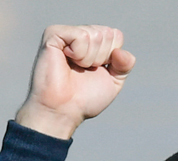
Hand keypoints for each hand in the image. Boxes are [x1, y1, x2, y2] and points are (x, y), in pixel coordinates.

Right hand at [14, 25, 135, 138]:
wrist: (64, 110)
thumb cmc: (84, 99)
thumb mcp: (113, 81)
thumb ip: (124, 65)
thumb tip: (120, 51)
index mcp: (94, 43)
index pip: (116, 35)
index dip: (112, 57)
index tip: (97, 70)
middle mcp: (80, 34)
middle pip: (107, 33)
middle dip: (101, 58)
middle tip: (84, 71)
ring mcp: (66, 33)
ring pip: (95, 35)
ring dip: (90, 59)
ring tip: (75, 68)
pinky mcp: (53, 34)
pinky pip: (81, 36)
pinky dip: (79, 53)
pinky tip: (67, 60)